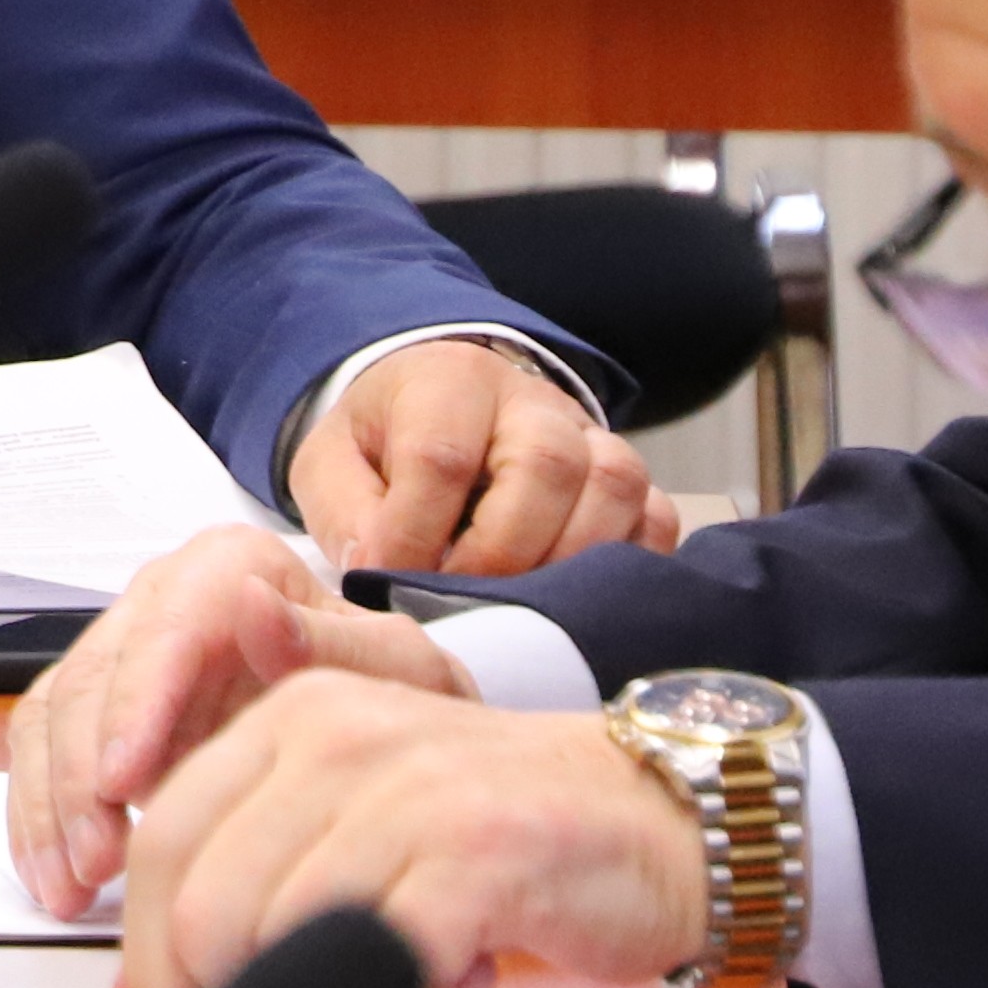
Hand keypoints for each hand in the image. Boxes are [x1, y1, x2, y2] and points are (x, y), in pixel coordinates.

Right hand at [7, 525, 480, 919]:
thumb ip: (333, 646)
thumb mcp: (399, 672)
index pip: (162, 630)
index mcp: (229, 569)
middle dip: (80, 776)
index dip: (134, 706)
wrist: (386, 735)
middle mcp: (159, 601)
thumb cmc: (393, 700)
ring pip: (50, 718)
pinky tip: (58, 877)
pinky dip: (38, 821)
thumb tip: (252, 606)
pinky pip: (39, 754)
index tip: (122, 781)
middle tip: (99, 858)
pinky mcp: (96, 713)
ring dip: (50, 808)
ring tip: (74, 884)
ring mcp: (122, 658)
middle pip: (90, 677)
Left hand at [108, 673, 704, 987]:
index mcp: (289, 720)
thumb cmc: (506, 831)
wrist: (667, 817)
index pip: (163, 843)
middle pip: (207, 903)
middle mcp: (338, 737)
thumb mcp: (359, 820)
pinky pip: (394, 963)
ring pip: (288, 937)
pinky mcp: (482, 854)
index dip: (151, 955)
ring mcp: (410, 791)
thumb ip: (254, 874)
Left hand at [289, 343, 677, 573]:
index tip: (384, 580)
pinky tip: (574, 602)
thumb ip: (344, 510)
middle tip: (456, 598)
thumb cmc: (384, 445)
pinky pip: (656, 522)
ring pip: (613, 488)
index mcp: (449, 381)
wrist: (438, 412)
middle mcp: (535, 402)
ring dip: (564, 562)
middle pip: (546, 465)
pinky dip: (625, 569)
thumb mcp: (332, 463)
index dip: (414, 531)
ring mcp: (595, 439)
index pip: (442, 456)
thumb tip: (376, 571)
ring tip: (512, 605)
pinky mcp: (633, 484)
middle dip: (498, 551)